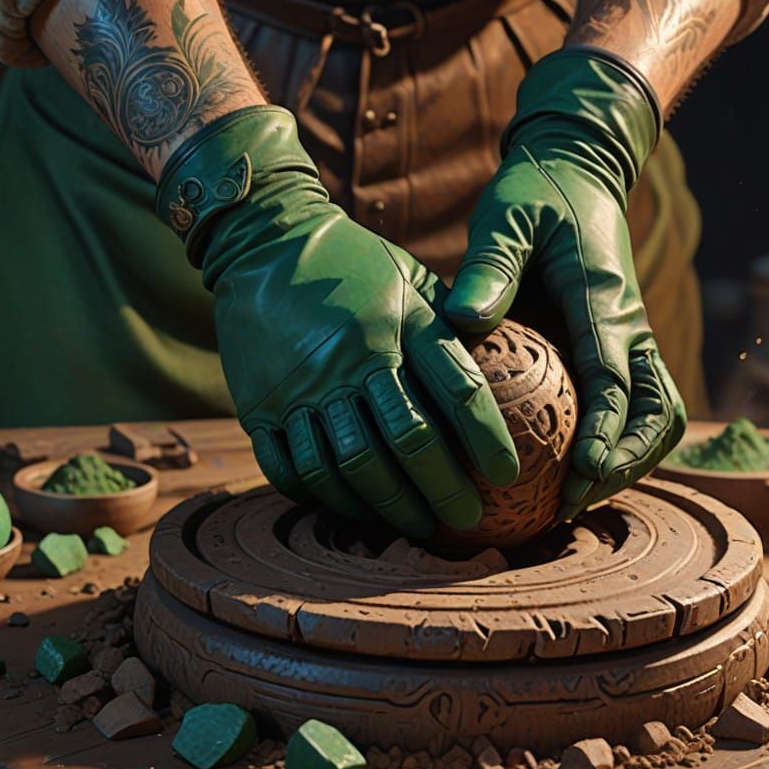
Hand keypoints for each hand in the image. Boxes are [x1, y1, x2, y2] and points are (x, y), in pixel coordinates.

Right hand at [156, 107, 518, 537]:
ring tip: (416, 524)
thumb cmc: (357, 266)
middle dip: (444, 489)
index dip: (488, 440)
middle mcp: (354, 357)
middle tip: (467, 518)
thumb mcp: (413, 280)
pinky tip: (353, 508)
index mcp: (402, 322)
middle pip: (408, 440)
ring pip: (351, 466)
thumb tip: (503, 379)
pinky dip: (326, 497)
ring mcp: (302, 385)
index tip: (508, 477)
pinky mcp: (260, 406)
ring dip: (389, 506)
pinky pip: (294, 469)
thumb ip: (449, 329)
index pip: (458, 391)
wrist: (264, 244)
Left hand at [445, 50, 685, 517]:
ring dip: (626, 460)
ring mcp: (627, 336)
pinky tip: (562, 467)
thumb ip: (490, 266)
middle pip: (657, 412)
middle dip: (626, 464)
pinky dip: (612, 439)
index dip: (607, 432)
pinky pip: (629, 401)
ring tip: (569, 500)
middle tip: (570, 503)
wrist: (575, 168)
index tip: (582, 472)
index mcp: (604, 299)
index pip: (619, 379)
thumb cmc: (536, 193)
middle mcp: (628, 325)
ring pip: (654, 414)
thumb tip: (464, 321)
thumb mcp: (505, 217)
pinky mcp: (612, 342)